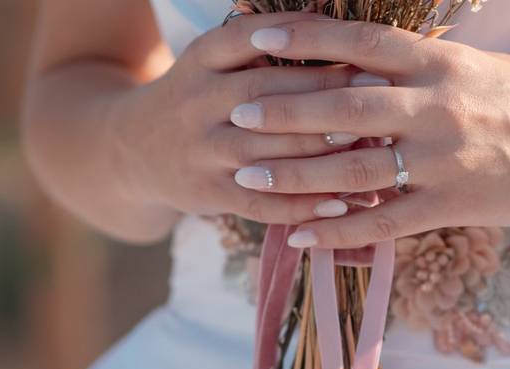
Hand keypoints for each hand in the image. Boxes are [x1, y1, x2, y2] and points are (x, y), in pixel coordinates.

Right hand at [111, 12, 371, 224]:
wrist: (132, 152)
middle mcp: (196, 103)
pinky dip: (304, 205)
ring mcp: (201, 152)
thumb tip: (331, 23)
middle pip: (265, 96)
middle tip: (377, 94)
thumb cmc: (196, 100)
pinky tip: (343, 204)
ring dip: (323, 151)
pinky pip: (262, 203)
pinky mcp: (208, 194)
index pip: (247, 39)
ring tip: (372, 147)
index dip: (299, 39)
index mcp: (200, 60)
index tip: (352, 44)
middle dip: (325, 94)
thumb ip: (258, 46)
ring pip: (268, 152)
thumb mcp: (211, 62)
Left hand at [228, 20, 509, 247]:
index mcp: (443, 65)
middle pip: (345, 108)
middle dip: (285, 112)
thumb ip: (422, 69)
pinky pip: (384, 222)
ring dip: (297, 175)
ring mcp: (444, 161)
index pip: (361, 44)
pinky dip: (338, 230)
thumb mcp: (479, 68)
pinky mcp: (452, 205)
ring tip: (248, 179)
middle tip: (235, 115)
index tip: (258, 39)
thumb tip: (363, 62)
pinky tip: (300, 234)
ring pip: (356, 169)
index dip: (306, 39)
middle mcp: (438, 109)